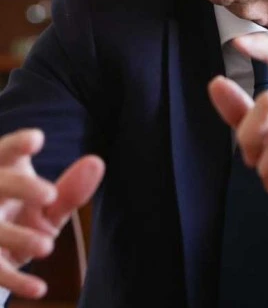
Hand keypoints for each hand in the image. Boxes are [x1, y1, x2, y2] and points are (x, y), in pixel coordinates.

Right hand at [0, 128, 104, 298]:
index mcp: (3, 171)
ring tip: (47, 246)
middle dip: (20, 186)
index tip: (37, 139)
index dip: (17, 144)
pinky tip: (39, 289)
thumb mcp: (49, 205)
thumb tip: (97, 163)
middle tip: (50, 194)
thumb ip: (71, 188)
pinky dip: (16, 280)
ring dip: (16, 237)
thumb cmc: (25, 215)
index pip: (5, 151)